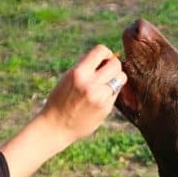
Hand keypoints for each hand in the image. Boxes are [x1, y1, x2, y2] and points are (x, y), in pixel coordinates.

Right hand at [0, 44, 126, 176]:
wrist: (56, 126)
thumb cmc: (61, 99)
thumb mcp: (68, 78)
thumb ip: (86, 68)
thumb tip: (108, 58)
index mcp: (78, 73)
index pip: (101, 50)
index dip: (105, 53)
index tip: (103, 59)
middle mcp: (91, 84)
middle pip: (115, 64)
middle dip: (113, 64)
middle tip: (107, 70)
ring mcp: (100, 97)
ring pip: (121, 78)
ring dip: (116, 78)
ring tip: (106, 83)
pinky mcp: (106, 108)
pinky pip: (116, 93)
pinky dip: (111, 92)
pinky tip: (100, 97)